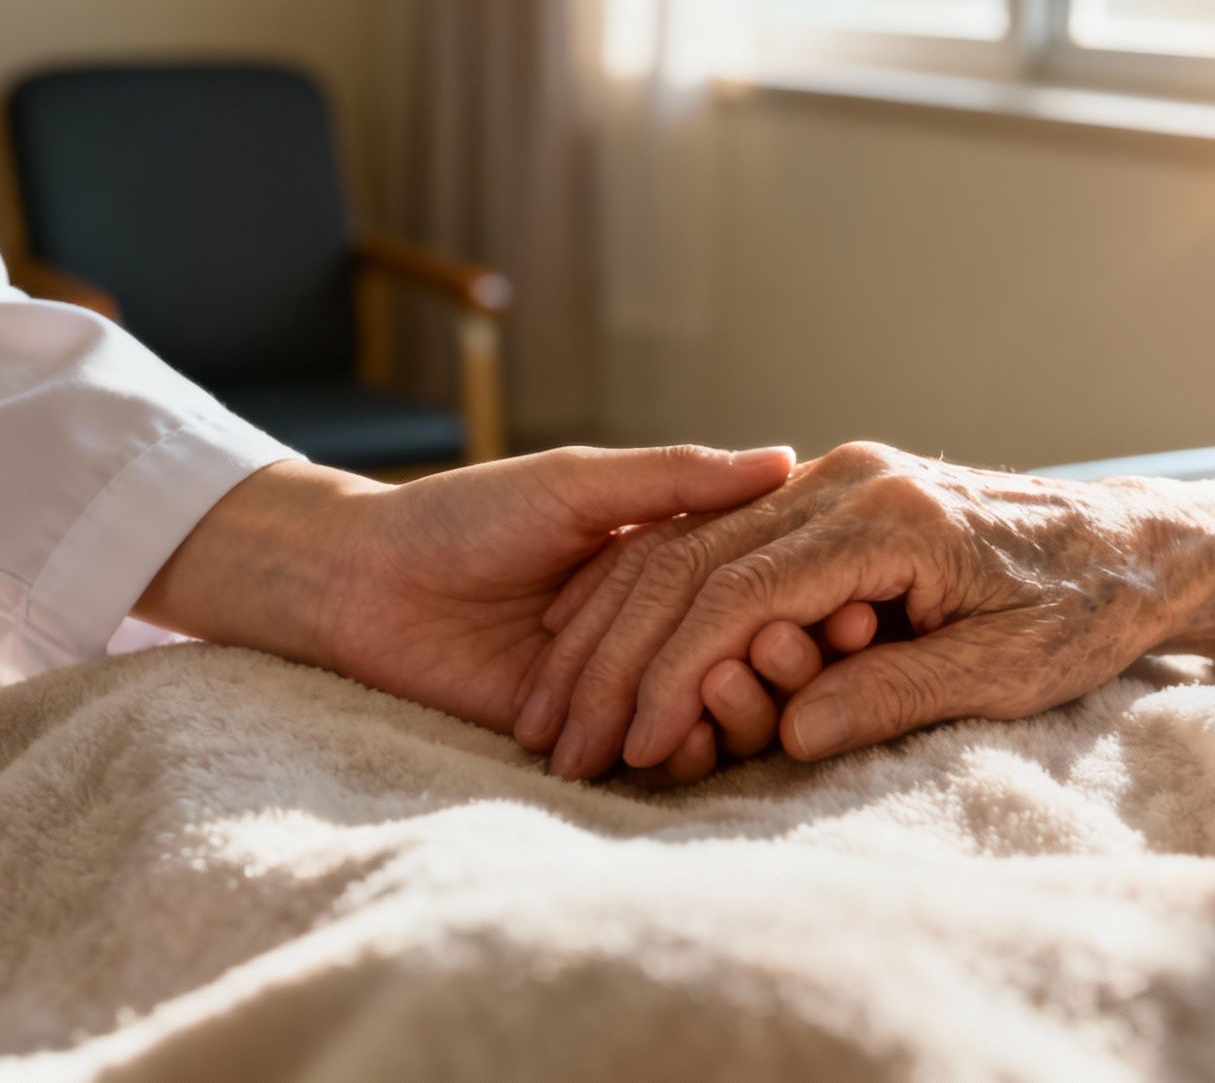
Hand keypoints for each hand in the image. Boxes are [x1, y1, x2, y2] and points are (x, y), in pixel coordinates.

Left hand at [132, 445, 795, 734]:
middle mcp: (659, 625)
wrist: (367, 583)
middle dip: (780, 660)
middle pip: (753, 656)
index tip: (846, 605)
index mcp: (670, 557)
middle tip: (792, 654)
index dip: (805, 598)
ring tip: (732, 690)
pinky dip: (685, 752)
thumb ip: (678, 478)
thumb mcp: (580, 483)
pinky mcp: (590, 736)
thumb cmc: (466, 515)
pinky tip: (687, 740)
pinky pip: (658, 757)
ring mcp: (628, 685)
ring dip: (737, 709)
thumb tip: (786, 457)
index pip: (763, 585)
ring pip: (716, 713)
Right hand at [534, 445, 1214, 779]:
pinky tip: (629, 654)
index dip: (679, 672)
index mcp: (888, 514)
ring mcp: (837, 480)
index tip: (637, 741)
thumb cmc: (1091, 608)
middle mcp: (848, 480)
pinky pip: (726, 545)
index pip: (743, 592)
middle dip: (629, 655)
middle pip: (697, 561)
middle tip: (575, 736)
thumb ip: (897, 691)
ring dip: (632, 628)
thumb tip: (791, 734)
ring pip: (695, 545)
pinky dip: (669, 600)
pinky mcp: (836, 498)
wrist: (1139, 542)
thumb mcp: (1010, 667)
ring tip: (585, 707)